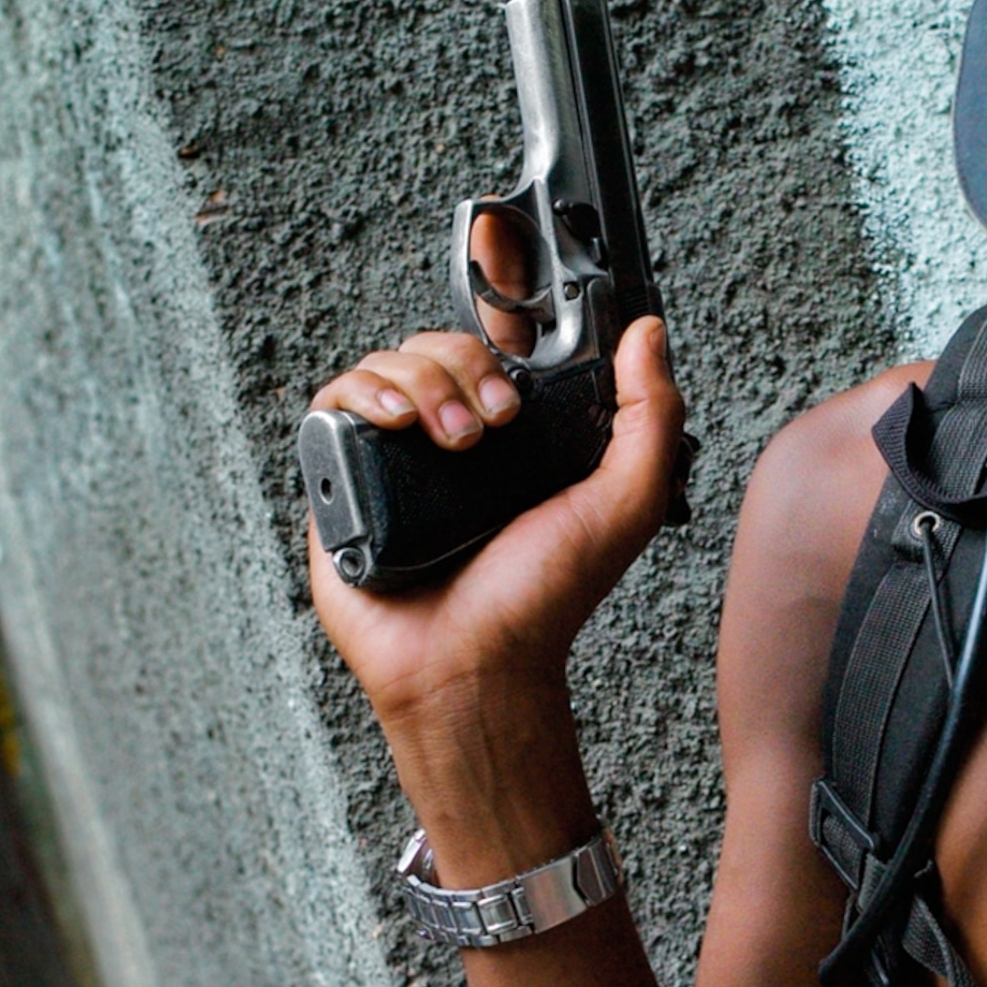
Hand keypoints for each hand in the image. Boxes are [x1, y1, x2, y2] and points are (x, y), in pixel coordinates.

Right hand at [307, 314, 687, 719]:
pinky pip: (334, 402)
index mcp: (516, 440)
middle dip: (465, 364)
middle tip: (493, 421)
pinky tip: (395, 424)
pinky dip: (363, 393)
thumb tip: (648, 334)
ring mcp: (395, 458)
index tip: (510, 319)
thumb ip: (652, 417)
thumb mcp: (625, 505)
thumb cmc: (541, 604)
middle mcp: (453, 440)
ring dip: (421, 381)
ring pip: (389, 364)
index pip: (498, 347)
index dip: (501, 320)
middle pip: (438, 346)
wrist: (472, 667)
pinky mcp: (342, 479)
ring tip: (451, 440)